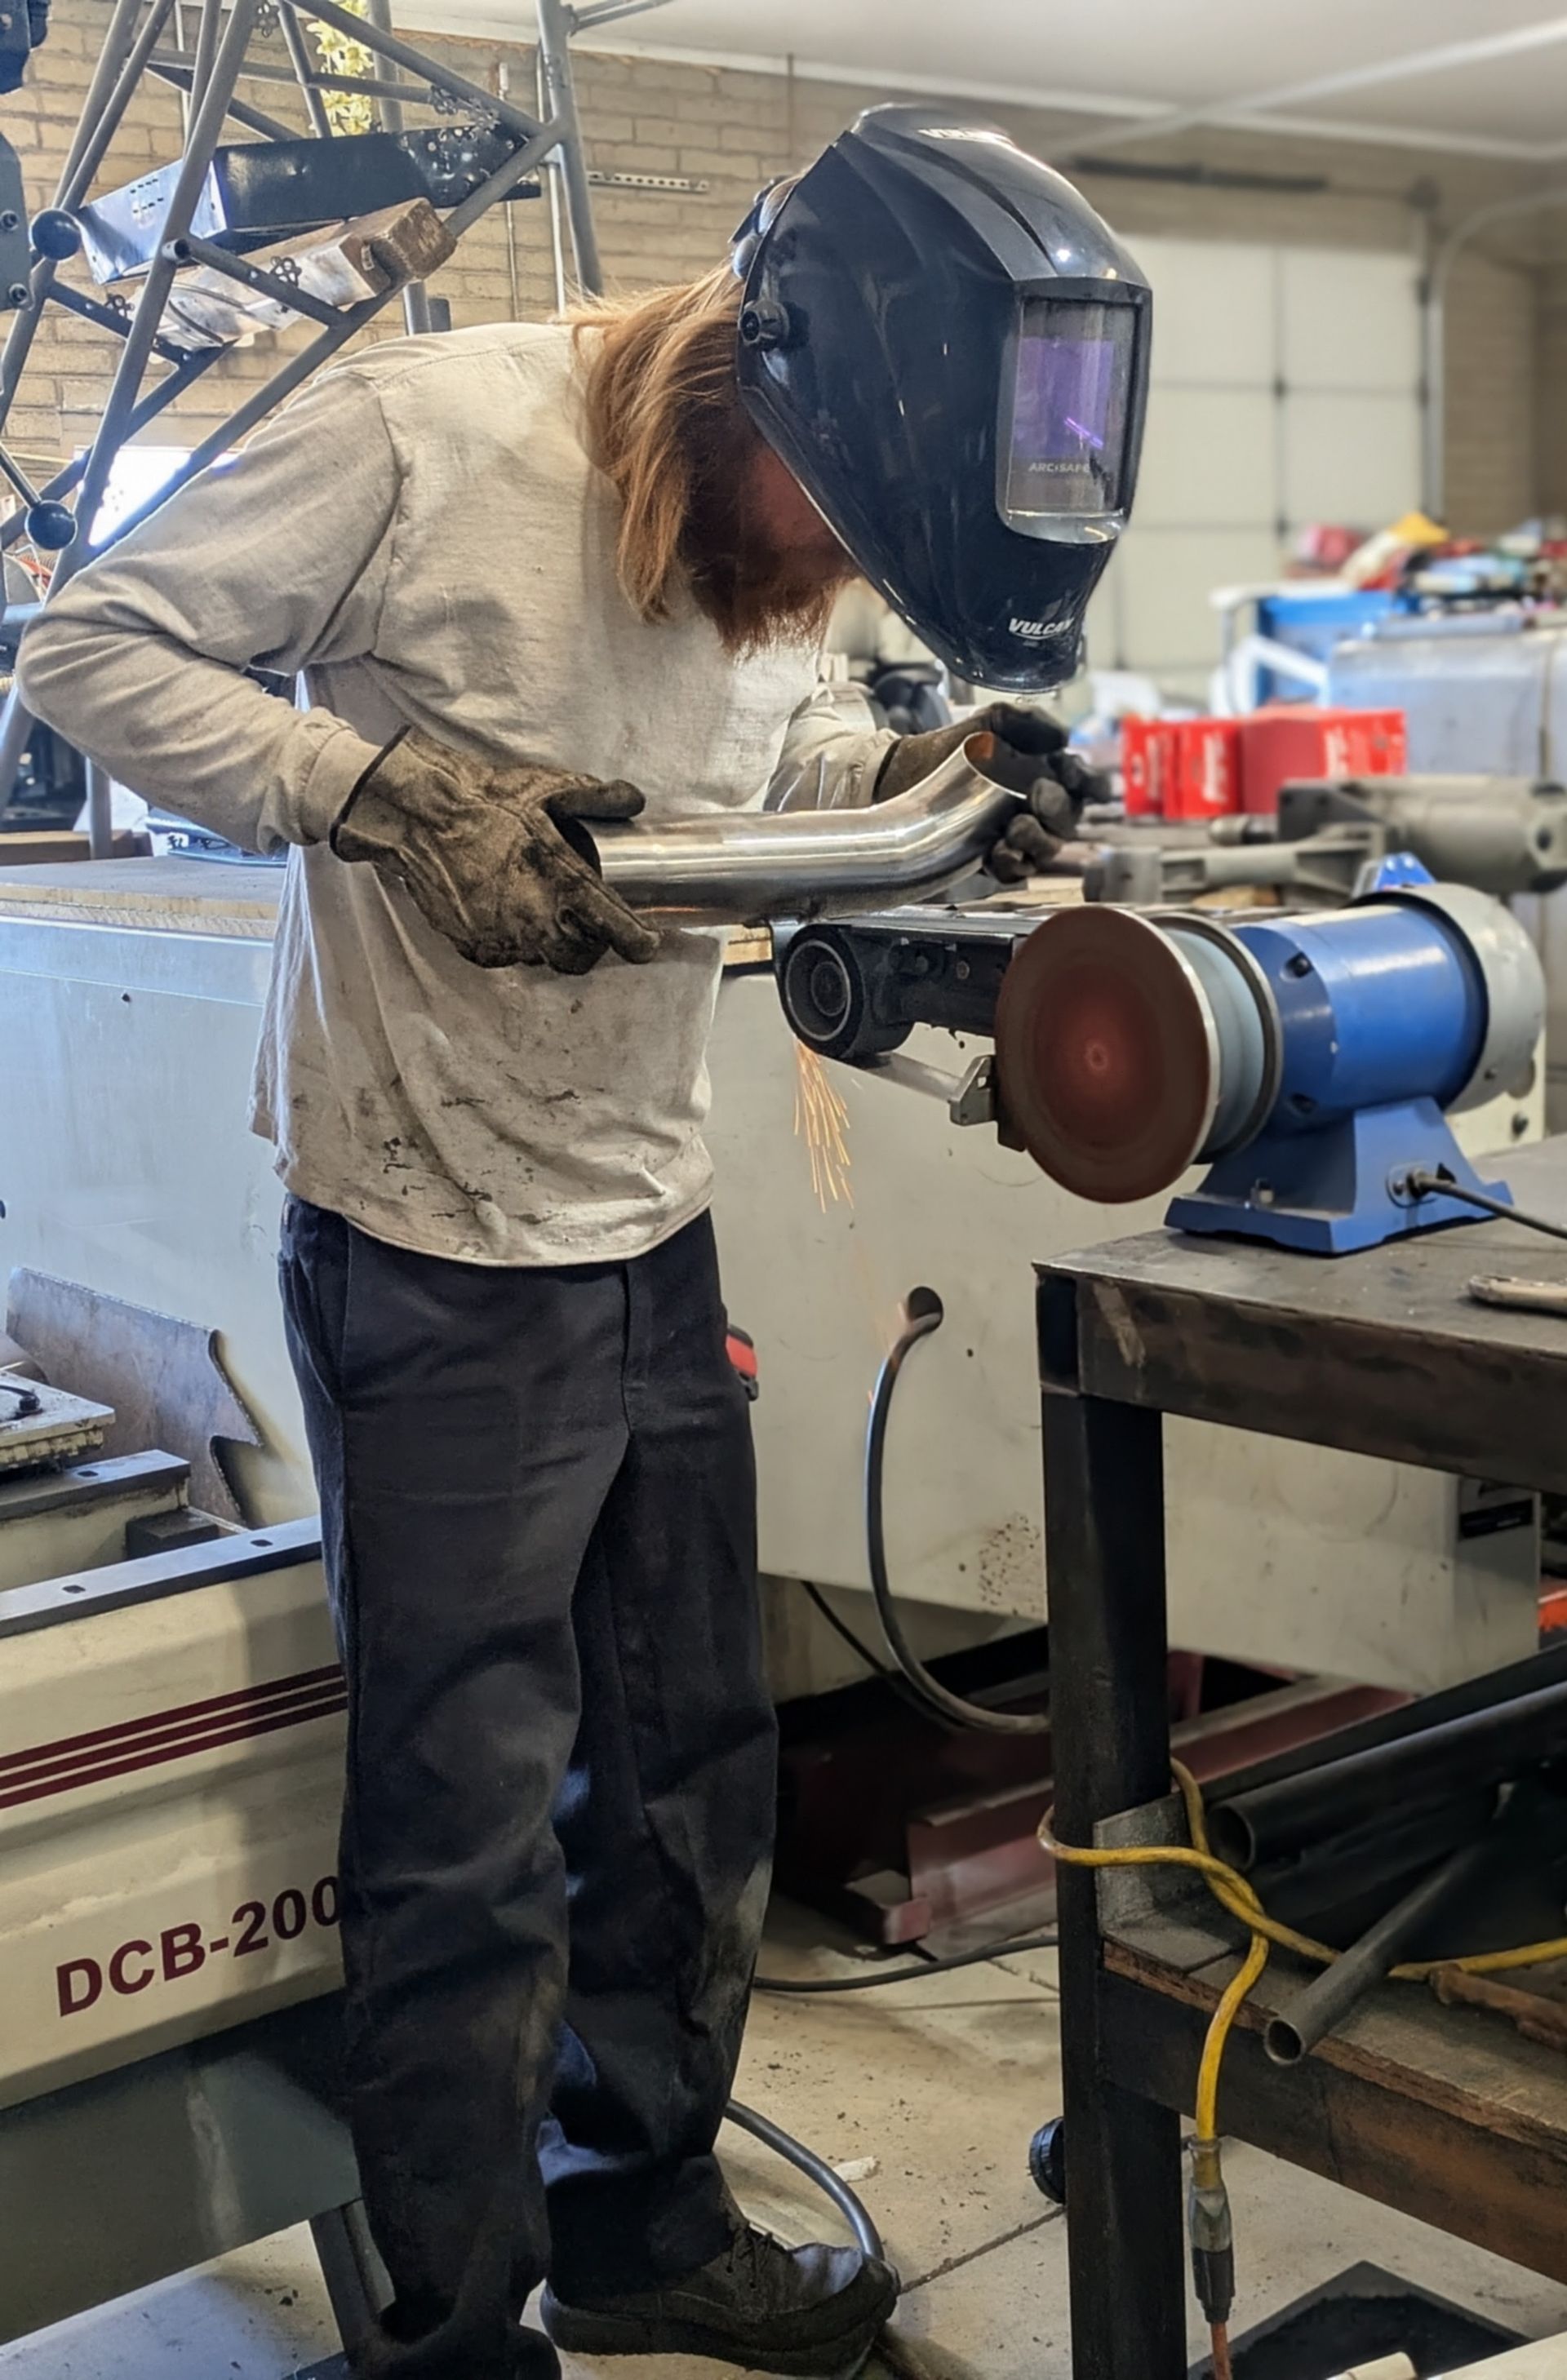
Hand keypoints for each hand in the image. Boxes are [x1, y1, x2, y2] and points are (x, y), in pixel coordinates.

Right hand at [331, 729, 661, 975]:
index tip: (647, 941)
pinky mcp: (472, 946)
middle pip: (580, 959)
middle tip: (590, 922)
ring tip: (544, 910)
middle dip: (592, 945)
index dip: (638, 942)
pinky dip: (514, 940)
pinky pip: (506, 954)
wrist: (419, 815)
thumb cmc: (486, 800)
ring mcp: (501, 939)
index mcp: (563, 885)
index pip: (615, 931)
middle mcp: (535, 922)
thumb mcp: (548, 787)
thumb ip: (597, 798)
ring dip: (551, 942)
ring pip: (541, 958)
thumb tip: (633, 800)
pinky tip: (508, 911)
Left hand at [875, 701, 1105, 883]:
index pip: (1084, 783)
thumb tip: (1063, 737)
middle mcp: (1039, 809)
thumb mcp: (991, 720)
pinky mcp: (993, 860)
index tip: (1075, 774)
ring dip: (1036, 840)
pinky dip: (1010, 864)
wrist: (906, 774)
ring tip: (1016, 827)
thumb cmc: (953, 745)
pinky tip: (997, 851)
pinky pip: (1013, 871)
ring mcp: (1017, 836)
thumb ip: (1027, 720)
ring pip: (1045, 849)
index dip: (1089, 782)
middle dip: (1057, 809)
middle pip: (1067, 819)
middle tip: (1037, 793)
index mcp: (1048, 773)